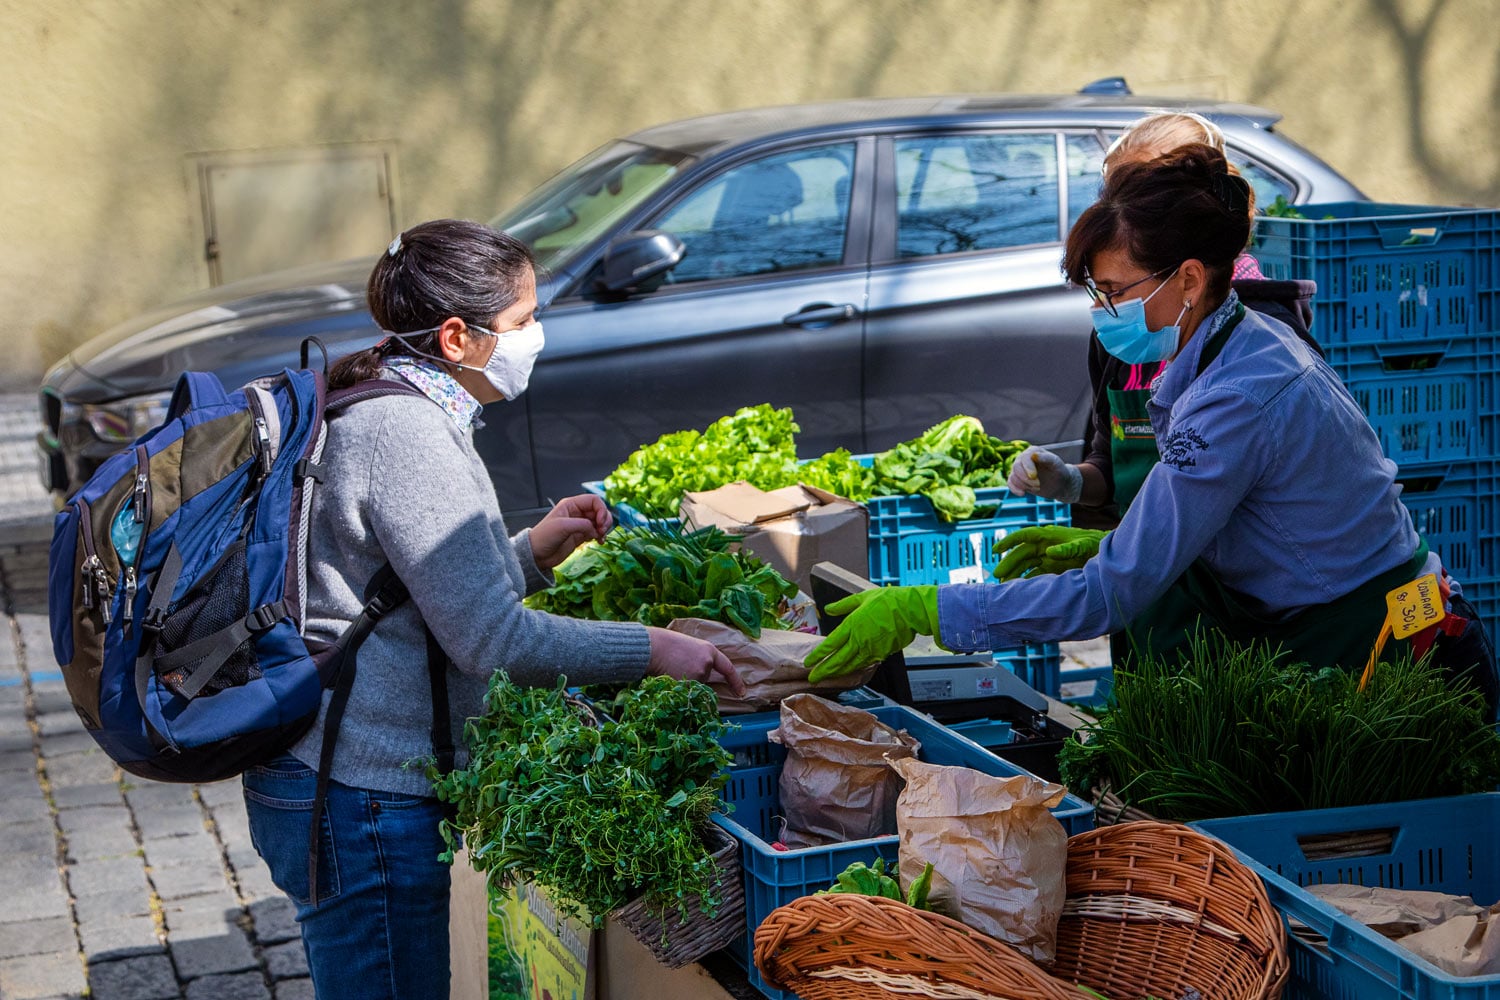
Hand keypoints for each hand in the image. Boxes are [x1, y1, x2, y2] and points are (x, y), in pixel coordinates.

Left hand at [530, 494, 612, 569]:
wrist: (537, 555)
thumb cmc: (544, 537)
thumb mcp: (562, 526)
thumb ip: (582, 524)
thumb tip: (595, 529)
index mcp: (571, 505)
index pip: (594, 500)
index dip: (601, 509)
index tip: (600, 523)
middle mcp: (577, 513)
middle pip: (599, 510)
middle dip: (604, 520)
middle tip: (601, 531)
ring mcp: (580, 525)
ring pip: (600, 522)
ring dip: (604, 528)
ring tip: (600, 537)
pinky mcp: (581, 536)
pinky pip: (597, 532)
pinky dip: (601, 536)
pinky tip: (599, 541)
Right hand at [645, 627, 746, 697]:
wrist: (652, 647)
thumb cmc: (666, 644)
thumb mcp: (689, 646)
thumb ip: (700, 658)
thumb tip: (702, 673)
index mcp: (709, 650)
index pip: (728, 668)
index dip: (736, 681)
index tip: (742, 693)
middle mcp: (707, 663)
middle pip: (705, 679)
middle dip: (693, 676)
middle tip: (677, 665)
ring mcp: (698, 674)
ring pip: (694, 686)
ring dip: (685, 682)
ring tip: (671, 668)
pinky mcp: (687, 684)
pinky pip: (686, 692)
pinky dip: (678, 688)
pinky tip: (669, 675)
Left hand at [804, 586, 942, 682]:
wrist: (911, 610)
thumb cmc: (889, 601)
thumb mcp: (862, 597)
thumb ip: (843, 605)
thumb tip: (828, 608)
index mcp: (852, 625)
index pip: (830, 644)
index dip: (818, 655)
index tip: (808, 662)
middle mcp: (859, 640)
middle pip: (837, 661)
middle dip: (823, 671)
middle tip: (812, 678)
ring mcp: (871, 650)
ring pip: (850, 667)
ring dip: (837, 674)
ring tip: (826, 678)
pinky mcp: (882, 654)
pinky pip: (864, 665)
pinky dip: (853, 671)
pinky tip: (848, 672)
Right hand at [992, 526, 1105, 580]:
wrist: (1106, 553)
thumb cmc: (1093, 543)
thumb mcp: (1082, 544)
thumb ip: (1067, 548)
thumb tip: (1049, 552)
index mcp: (1048, 536)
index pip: (1024, 536)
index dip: (1008, 542)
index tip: (996, 550)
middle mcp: (1045, 546)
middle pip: (1021, 554)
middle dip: (1008, 564)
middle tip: (997, 575)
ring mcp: (1048, 558)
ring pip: (1026, 566)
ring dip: (1015, 574)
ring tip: (1005, 585)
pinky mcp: (1053, 569)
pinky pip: (1036, 575)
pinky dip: (1028, 582)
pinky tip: (1021, 590)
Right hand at [1007, 446, 1083, 502]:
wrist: (1059, 484)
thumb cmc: (1059, 471)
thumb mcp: (1056, 463)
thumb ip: (1046, 457)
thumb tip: (1033, 455)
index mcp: (1033, 451)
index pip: (1024, 458)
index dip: (1027, 467)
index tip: (1034, 477)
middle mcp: (1023, 459)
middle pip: (1016, 467)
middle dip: (1026, 479)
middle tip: (1038, 485)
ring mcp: (1019, 470)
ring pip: (1013, 476)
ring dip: (1024, 485)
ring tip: (1037, 488)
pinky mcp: (1017, 480)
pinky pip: (1010, 483)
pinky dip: (1015, 489)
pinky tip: (1023, 493)